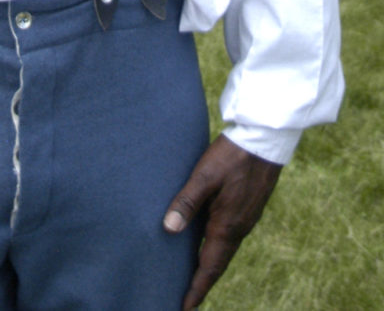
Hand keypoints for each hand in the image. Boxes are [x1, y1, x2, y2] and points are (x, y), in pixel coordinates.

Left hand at [163, 133, 281, 309]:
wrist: (265, 140)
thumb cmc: (232, 156)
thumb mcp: (204, 176)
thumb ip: (187, 201)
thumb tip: (168, 229)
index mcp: (227, 226)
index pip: (209, 268)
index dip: (196, 289)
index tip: (184, 308)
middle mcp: (238, 229)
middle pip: (217, 264)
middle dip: (201, 283)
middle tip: (185, 300)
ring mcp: (244, 219)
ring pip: (223, 250)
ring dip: (208, 266)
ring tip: (192, 277)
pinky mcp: (246, 208)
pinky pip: (228, 237)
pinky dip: (215, 249)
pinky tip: (205, 242)